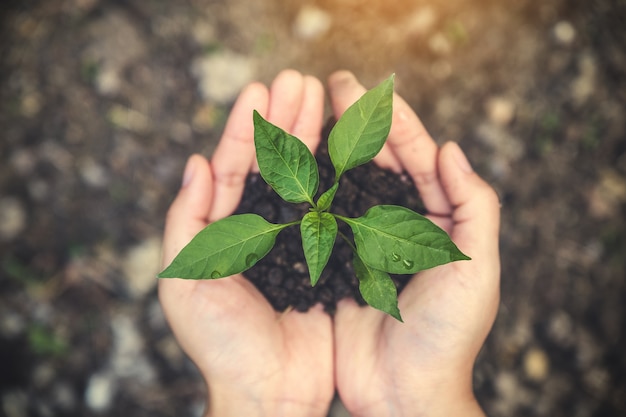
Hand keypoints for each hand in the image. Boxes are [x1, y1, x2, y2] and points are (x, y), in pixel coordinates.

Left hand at [159, 70, 333, 416]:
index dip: (245, 126)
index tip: (261, 89)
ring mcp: (297, 238)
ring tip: (324, 96)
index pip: (233, 165)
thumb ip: (186, 220)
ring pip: (305, 176)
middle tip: (300, 79)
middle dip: (284, 119)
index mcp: (224, 227)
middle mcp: (261, 226)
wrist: (270, 389)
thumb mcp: (185, 281)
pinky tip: (349, 143)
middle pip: (272, 162)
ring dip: (312, 135)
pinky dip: (340, 174)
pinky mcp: (328, 255)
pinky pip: (334, 207)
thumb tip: (194, 162)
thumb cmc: (221, 342)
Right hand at [330, 71, 500, 416]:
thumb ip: (474, 206)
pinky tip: (289, 164)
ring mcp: (364, 241)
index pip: (417, 157)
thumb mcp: (475, 268)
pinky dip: (306, 188)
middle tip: (331, 83)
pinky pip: (319, 217)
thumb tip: (451, 147)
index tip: (365, 89)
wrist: (405, 392)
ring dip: (328, 146)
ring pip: (345, 183)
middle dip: (356, 121)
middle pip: (377, 162)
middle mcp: (398, 224)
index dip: (393, 121)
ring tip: (306, 110)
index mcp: (436, 220)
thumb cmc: (448, 335)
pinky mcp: (334, 263)